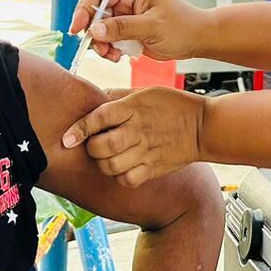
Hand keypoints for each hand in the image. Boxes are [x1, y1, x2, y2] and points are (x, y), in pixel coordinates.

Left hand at [62, 87, 206, 185]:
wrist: (203, 127)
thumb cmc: (174, 105)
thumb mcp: (146, 91)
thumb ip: (119, 97)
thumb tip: (96, 98)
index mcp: (133, 108)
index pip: (98, 118)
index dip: (79, 130)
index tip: (67, 138)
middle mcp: (137, 130)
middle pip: (102, 146)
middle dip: (91, 148)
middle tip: (94, 145)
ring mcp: (146, 151)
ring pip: (111, 166)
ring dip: (103, 164)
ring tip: (107, 158)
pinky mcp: (154, 168)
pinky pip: (128, 180)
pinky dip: (120, 177)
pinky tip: (122, 168)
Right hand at [68, 0, 208, 63]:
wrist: (197, 39)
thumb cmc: (182, 26)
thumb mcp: (152, 27)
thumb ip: (122, 27)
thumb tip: (94, 29)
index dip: (84, 10)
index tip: (76, 29)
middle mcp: (125, 0)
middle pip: (94, 13)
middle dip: (93, 32)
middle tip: (100, 49)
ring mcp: (125, 16)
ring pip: (99, 29)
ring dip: (101, 44)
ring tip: (114, 56)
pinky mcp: (127, 31)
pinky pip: (108, 40)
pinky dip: (109, 49)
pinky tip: (119, 56)